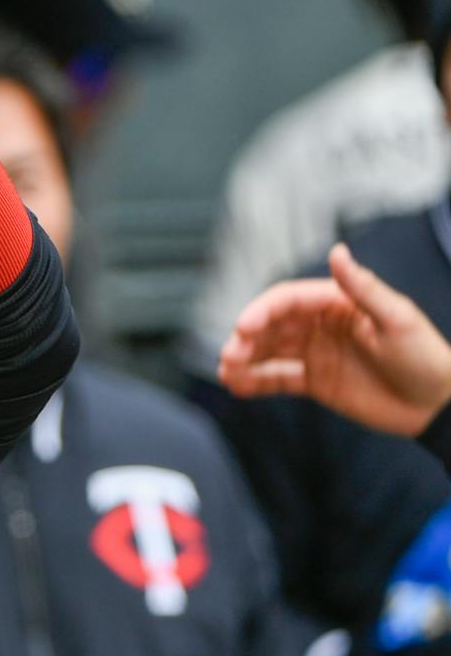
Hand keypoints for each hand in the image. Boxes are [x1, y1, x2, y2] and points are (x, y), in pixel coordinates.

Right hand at [220, 242, 450, 436]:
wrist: (439, 405)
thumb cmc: (425, 357)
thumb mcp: (397, 319)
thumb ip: (362, 287)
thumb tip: (336, 251)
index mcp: (339, 304)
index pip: (288, 300)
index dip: (262, 311)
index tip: (242, 328)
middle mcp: (322, 325)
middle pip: (271, 325)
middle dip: (245, 338)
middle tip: (230, 356)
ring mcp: (316, 353)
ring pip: (268, 351)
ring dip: (244, 359)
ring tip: (226, 373)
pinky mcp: (315, 381)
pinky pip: (277, 379)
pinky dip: (255, 382)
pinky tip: (237, 386)